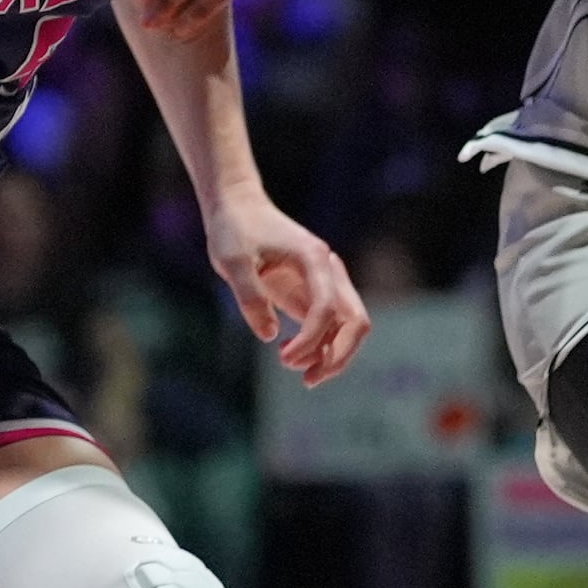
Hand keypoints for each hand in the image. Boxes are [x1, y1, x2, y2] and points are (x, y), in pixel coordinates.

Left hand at [203, 190, 373, 385]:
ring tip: (298, 371)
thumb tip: (271, 336)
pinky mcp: (313, 292)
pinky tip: (292, 356)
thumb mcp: (231, 261)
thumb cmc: (234, 229)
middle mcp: (328, 271)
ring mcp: (324, 282)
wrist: (237, 207)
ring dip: (332, 354)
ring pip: (349, 326)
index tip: (283, 358)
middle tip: (309, 380)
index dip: (311, 339)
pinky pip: (330, 326)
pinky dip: (320, 347)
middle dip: (339, 355)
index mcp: (314, 258)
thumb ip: (250, 297)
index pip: (327, 308)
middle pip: (356, 320)